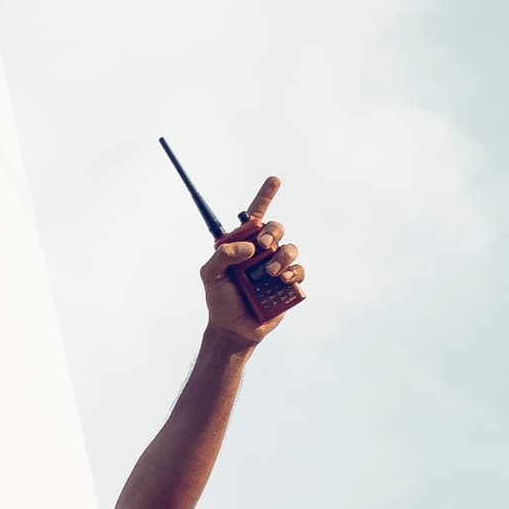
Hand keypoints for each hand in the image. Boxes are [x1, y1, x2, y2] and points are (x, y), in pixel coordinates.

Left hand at [199, 175, 305, 350]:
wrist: (233, 329)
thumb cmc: (220, 300)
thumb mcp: (210, 275)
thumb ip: (223, 255)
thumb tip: (249, 247)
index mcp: (242, 245)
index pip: (255, 215)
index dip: (265, 195)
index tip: (274, 179)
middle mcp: (261, 253)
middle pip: (276, 228)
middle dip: (272, 232)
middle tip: (261, 246)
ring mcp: (276, 267)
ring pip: (290, 249)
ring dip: (281, 257)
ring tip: (269, 274)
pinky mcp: (288, 284)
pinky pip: (298, 271)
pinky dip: (291, 273)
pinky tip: (280, 281)